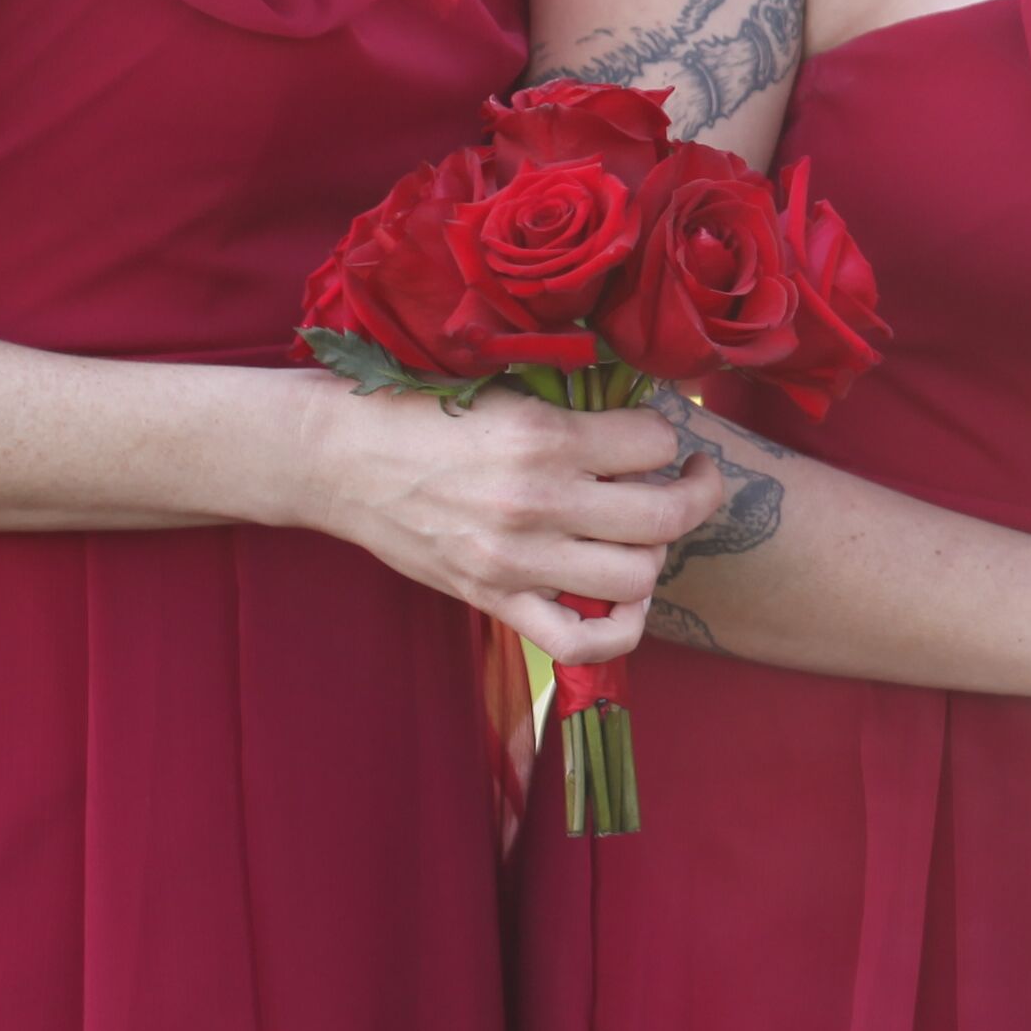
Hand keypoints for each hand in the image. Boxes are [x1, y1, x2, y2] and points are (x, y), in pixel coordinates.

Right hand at [298, 380, 721, 661]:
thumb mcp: (503, 389)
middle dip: (692, 494)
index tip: (655, 431)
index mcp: (543, 437)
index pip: (655, 440)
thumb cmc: (418, 412)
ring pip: (637, 578)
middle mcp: (537, 502)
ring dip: (654, 554)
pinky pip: (579, 642)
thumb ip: (571, 408)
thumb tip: (644, 416)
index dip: (666, 433)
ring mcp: (516, 561)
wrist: (337, 460)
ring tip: (641, 530)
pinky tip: (622, 600)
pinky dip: (618, 631)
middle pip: (664, 517)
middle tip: (683, 478)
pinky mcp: (493, 600)